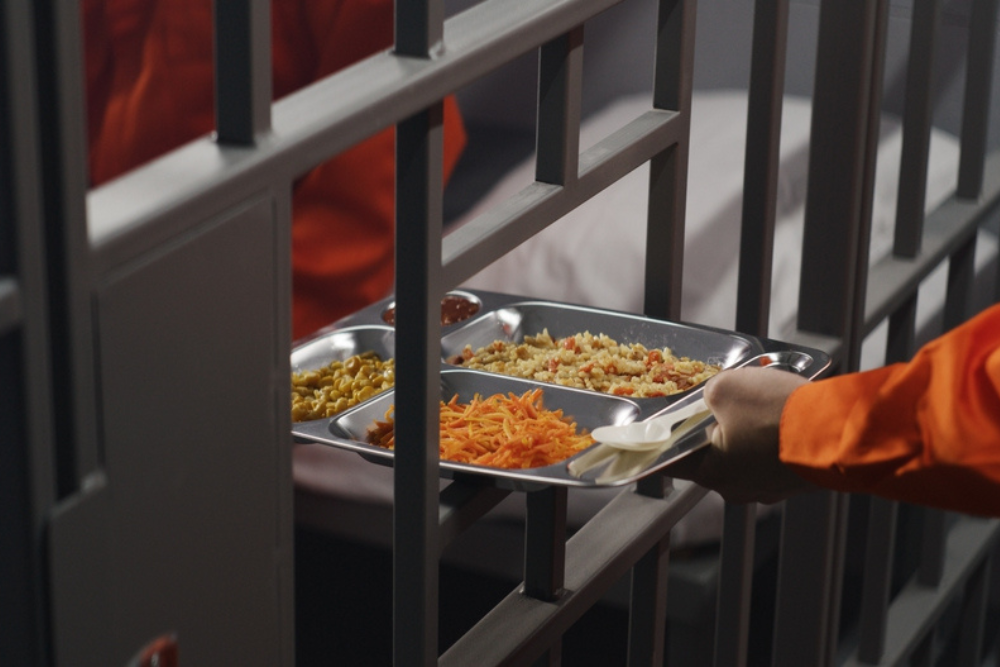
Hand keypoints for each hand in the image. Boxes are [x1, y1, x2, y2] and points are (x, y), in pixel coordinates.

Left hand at [663, 366, 818, 503]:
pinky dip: (774, 435)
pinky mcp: (794, 479)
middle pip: (710, 452)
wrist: (840, 431)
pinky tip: (783, 414)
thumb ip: (709, 393)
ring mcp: (768, 487)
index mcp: (710, 471)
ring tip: (761, 402)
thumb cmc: (778, 413)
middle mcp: (736, 488)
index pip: (668, 459)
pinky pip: (772, 454)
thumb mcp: (725, 387)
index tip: (650, 431)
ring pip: (744, 452)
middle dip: (714, 424)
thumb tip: (716, 398)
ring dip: (748, 428)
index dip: (659, 439)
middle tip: (721, 401)